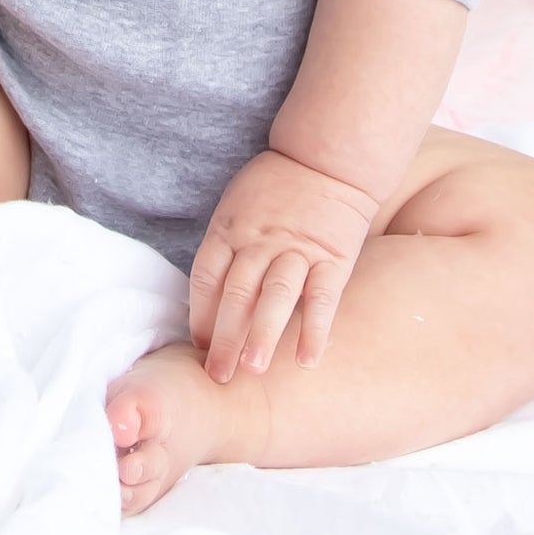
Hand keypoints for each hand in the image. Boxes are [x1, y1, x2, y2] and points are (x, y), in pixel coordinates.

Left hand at [189, 148, 379, 381]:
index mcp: (230, 227)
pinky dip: (315, 330)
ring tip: (252, 370)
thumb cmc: (274, 187)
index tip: (199, 347)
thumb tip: (208, 296)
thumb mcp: (236, 205)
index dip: (200, 314)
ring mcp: (297, 249)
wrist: (326, 159)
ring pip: (275, 296)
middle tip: (217, 375)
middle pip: (236, 292)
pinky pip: (322, 298)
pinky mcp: (333, 258)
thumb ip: (224, 246)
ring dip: (262, 334)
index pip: (206, 276)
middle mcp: (260, 241)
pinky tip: (307, 361)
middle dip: (224, 337)